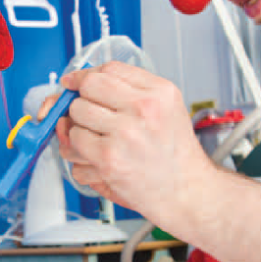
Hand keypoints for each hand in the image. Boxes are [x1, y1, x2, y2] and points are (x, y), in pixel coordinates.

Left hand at [51, 62, 211, 221]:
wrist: (187, 192)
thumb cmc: (175, 155)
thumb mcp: (167, 109)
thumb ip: (130, 91)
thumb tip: (83, 82)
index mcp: (159, 92)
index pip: (109, 68)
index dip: (86, 75)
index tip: (76, 83)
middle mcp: (143, 108)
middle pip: (89, 87)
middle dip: (83, 100)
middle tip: (91, 116)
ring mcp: (124, 133)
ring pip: (76, 115)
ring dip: (80, 127)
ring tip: (98, 139)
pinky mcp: (108, 159)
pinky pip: (73, 143)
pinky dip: (79, 152)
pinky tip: (97, 158)